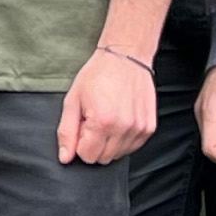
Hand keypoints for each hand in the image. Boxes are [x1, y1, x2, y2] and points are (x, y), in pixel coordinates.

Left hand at [56, 46, 157, 165]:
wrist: (125, 57)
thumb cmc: (97, 75)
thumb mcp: (73, 100)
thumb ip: (67, 132)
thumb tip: (65, 158)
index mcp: (102, 122)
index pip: (87, 156)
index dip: (81, 142)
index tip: (83, 125)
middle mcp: (123, 128)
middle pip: (103, 158)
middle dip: (94, 144)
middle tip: (94, 120)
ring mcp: (139, 129)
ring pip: (118, 155)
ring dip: (109, 142)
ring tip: (107, 118)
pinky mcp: (149, 127)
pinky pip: (133, 147)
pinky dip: (124, 138)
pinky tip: (120, 119)